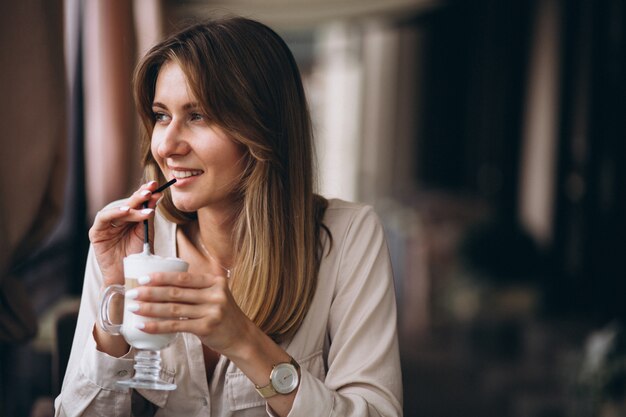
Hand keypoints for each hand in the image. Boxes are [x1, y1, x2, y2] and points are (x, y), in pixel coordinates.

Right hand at [88, 181, 162, 285]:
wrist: (127, 276)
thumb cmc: (138, 256)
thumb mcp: (146, 232)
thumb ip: (148, 215)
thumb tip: (156, 195)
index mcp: (130, 219)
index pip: (137, 203)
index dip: (146, 193)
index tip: (157, 186)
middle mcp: (117, 220)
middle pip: (128, 203)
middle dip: (140, 195)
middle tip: (151, 188)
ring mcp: (106, 226)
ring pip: (118, 210)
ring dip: (132, 204)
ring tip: (144, 199)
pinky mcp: (96, 233)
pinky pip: (104, 218)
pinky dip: (114, 212)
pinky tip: (126, 211)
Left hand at [126, 271, 254, 355]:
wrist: (241, 336)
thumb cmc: (223, 314)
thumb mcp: (216, 295)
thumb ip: (198, 287)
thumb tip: (166, 283)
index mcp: (215, 281)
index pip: (184, 277)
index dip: (162, 277)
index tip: (144, 278)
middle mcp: (215, 294)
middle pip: (176, 292)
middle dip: (151, 292)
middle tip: (132, 293)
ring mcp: (212, 311)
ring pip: (173, 309)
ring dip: (150, 308)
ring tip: (133, 308)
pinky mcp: (206, 327)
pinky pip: (176, 326)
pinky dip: (157, 326)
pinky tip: (144, 325)